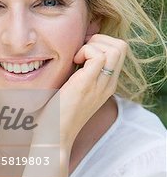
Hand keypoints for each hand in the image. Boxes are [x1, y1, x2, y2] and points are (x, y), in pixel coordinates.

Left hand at [32, 34, 127, 156]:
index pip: (119, 51)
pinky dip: (85, 51)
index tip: (81, 51)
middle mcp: (108, 84)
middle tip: (80, 52)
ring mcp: (100, 85)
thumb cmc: (57, 114)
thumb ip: (79, 73)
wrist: (54, 136)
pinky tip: (73, 63)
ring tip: (77, 58)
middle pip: (121, 47)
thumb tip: (73, 53)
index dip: (100, 43)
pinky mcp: (87, 84)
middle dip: (99, 39)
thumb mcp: (74, 89)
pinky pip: (98, 55)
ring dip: (92, 45)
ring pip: (115, 48)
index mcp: (106, 84)